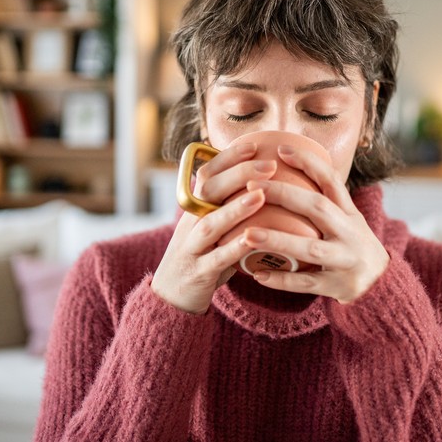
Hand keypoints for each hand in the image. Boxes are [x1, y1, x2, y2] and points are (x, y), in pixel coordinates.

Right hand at [150, 142, 276, 313]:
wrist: (172, 296)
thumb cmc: (204, 255)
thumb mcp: (213, 226)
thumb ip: (231, 206)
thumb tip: (266, 180)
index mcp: (195, 207)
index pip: (207, 173)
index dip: (229, 158)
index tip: (255, 144)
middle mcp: (190, 222)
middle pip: (209, 191)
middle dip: (239, 175)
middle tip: (269, 164)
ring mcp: (192, 247)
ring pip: (211, 224)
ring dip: (235, 209)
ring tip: (261, 195)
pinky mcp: (198, 272)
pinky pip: (217, 259)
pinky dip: (234, 249)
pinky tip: (253, 240)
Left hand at [240, 145, 389, 303]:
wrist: (380, 285)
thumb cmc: (351, 245)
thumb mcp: (346, 219)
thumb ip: (322, 200)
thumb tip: (284, 171)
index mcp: (349, 212)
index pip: (331, 180)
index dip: (308, 163)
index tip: (281, 150)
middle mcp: (349, 232)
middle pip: (318, 207)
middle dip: (284, 194)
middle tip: (252, 186)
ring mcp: (344, 259)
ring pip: (310, 248)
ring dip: (278, 240)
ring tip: (247, 235)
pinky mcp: (337, 285)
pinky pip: (306, 283)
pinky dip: (282, 280)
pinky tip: (258, 274)